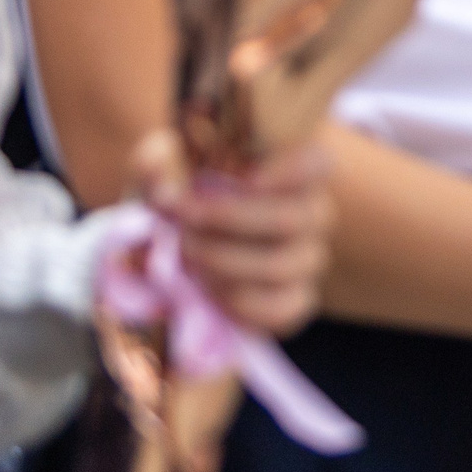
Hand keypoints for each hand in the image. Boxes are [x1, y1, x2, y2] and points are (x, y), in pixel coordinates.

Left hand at [133, 130, 333, 339]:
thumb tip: (153, 166)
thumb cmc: (187, 197)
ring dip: (224, 261)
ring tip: (187, 255)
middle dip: (228, 220)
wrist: (186, 248)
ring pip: (282, 265)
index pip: (317, 164)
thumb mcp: (166, 172)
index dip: (290, 172)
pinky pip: (282, 308)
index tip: (246, 179)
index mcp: (292, 172)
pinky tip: (210, 289)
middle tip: (183, 219)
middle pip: (291, 218)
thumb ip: (157, 162)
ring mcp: (307, 259)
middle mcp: (312, 214)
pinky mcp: (295, 300)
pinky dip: (240, 302)